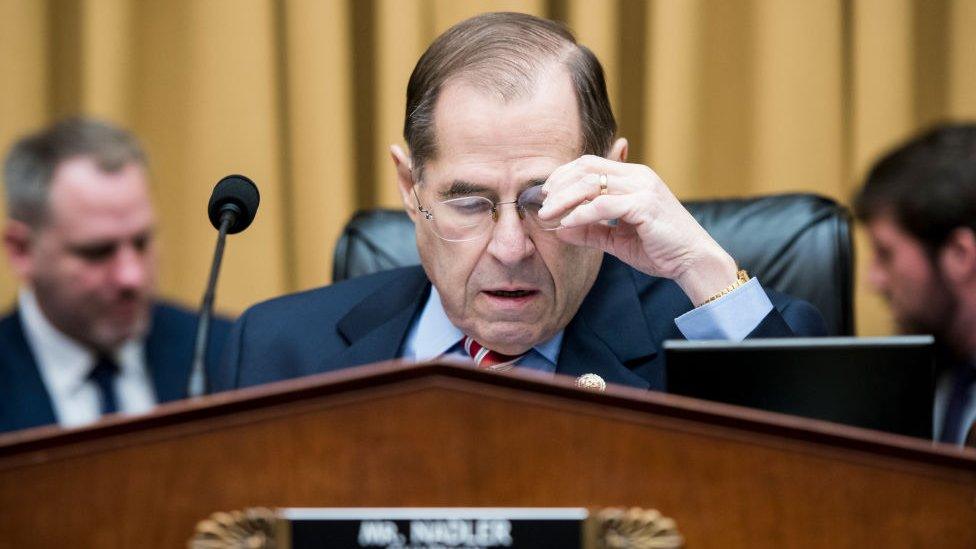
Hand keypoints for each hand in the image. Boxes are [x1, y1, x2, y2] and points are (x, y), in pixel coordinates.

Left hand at [539, 155, 738, 304]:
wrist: (694, 261)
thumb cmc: (659, 249)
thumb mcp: (617, 239)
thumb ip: (590, 231)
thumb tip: (558, 228)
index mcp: (633, 177)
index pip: (589, 164)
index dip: (563, 176)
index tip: (545, 195)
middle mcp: (638, 176)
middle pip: (585, 167)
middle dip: (558, 185)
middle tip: (542, 206)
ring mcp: (643, 188)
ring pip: (590, 183)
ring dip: (564, 199)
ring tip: (548, 215)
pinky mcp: (645, 205)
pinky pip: (603, 205)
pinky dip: (581, 213)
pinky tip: (567, 224)